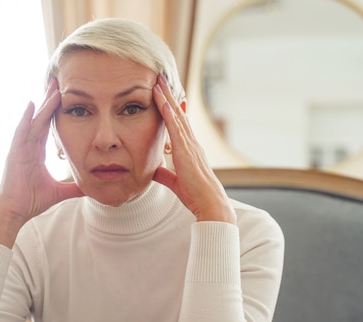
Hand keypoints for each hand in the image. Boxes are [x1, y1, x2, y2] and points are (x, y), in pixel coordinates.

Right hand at [0, 79, 83, 246]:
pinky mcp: (14, 153)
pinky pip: (21, 132)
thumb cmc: (32, 201)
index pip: (49, 127)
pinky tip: (31, 104)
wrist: (15, 212)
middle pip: (42, 119)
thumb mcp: (59, 192)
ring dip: (44, 105)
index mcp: (37, 153)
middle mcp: (28, 146)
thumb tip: (90, 188)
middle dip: (50, 101)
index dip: (56, 112)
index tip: (65, 97)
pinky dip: (26, 118)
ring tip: (53, 88)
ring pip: (35, 122)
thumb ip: (74, 188)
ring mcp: (20, 148)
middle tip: (60, 82)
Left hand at [152, 75, 235, 223]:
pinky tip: (162, 102)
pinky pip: (176, 128)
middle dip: (168, 95)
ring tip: (158, 81)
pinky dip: (169, 114)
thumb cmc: (196, 195)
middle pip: (178, 114)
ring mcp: (190, 145)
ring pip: (176, 116)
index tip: (166, 94)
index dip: (172, 108)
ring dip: (167, 98)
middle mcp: (191, 143)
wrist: (209, 202)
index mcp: (189, 150)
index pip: (179, 124)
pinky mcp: (185, 151)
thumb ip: (164, 175)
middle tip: (160, 78)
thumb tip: (153, 171)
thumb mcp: (175, 182)